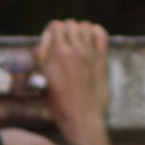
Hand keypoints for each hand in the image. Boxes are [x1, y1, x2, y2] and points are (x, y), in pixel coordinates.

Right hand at [35, 20, 110, 135]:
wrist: (82, 120)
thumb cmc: (61, 105)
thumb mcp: (44, 81)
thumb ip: (43, 58)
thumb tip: (46, 40)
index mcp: (55, 56)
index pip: (55, 26)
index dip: (54, 31)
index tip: (55, 40)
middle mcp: (71, 52)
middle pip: (70, 24)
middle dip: (67, 30)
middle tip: (67, 42)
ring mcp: (88, 54)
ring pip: (84, 26)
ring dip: (81, 31)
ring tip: (80, 42)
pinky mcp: (101, 60)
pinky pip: (100, 34)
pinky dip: (96, 32)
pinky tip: (92, 40)